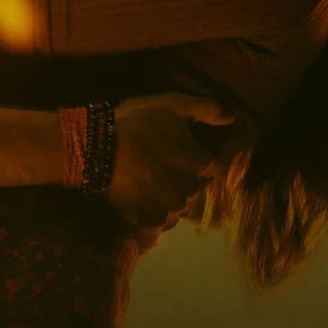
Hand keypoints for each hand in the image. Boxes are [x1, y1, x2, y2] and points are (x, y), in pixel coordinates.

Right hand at [104, 92, 239, 228]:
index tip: (182, 154)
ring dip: (168, 198)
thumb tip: (233, 117)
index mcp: (200, 162)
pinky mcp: (148, 219)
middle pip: (195, 189)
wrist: (94, 146)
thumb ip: (206, 109)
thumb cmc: (135, 122)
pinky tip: (141, 201)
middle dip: (183, 179)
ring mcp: (168, 208)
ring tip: (148, 184)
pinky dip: (153, 215)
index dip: (199, 161)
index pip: (214, 169)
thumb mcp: (171, 104)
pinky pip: (159, 223)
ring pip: (177, 207)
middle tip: (160, 167)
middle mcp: (189, 190)